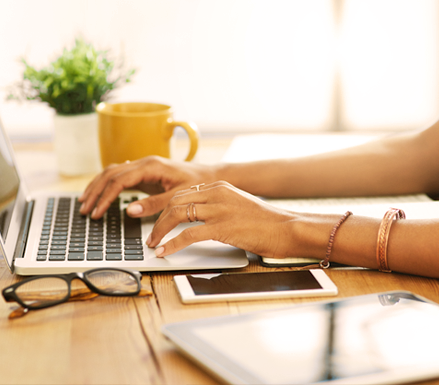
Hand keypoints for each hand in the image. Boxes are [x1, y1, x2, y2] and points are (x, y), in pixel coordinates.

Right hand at [78, 156, 218, 219]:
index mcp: (151, 166)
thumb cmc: (198, 184)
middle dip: (95, 192)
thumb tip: (130, 210)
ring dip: (97, 187)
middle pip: (110, 174)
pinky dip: (106, 185)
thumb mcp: (178, 197)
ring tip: (85, 203)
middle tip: (85, 210)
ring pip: (112, 172)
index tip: (97, 213)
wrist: (210, 176)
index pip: (119, 180)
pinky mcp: (144, 173)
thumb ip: (154, 204)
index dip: (105, 197)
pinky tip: (99, 194)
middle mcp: (144, 162)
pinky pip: (119, 176)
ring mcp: (143, 166)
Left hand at [147, 181, 303, 258]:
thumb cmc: (265, 222)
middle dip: (158, 220)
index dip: (165, 208)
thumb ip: (217, 206)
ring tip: (153, 244)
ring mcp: (219, 209)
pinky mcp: (223, 227)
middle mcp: (216, 194)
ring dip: (160, 231)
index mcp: (219, 187)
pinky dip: (172, 244)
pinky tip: (165, 251)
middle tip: (151, 236)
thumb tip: (196, 219)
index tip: (157, 221)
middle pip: (175, 202)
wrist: (287, 228)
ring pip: (177, 215)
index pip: (182, 193)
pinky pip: (188, 234)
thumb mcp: (237, 205)